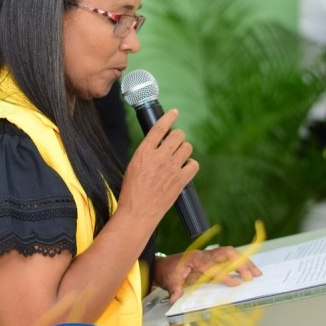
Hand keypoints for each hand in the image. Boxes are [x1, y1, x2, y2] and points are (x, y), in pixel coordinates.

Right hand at [118, 109, 198, 223]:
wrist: (138, 213)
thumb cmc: (132, 192)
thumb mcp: (132, 166)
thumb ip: (147, 153)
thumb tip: (159, 144)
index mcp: (144, 152)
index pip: (159, 128)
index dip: (169, 117)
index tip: (174, 112)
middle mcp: (159, 158)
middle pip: (178, 135)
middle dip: (178, 136)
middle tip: (175, 142)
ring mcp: (172, 169)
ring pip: (187, 147)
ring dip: (184, 149)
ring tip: (178, 156)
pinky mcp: (181, 180)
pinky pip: (193, 164)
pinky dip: (190, 165)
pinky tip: (184, 168)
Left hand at [154, 247, 262, 303]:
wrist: (163, 265)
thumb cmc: (167, 272)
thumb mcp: (169, 281)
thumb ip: (174, 289)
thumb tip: (175, 299)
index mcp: (194, 259)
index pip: (213, 266)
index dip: (225, 275)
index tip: (236, 283)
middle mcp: (204, 255)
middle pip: (226, 253)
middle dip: (240, 263)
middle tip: (252, 276)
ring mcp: (209, 256)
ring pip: (230, 254)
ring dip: (244, 261)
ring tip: (257, 272)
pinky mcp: (212, 260)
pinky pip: (229, 258)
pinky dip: (240, 262)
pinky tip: (249, 270)